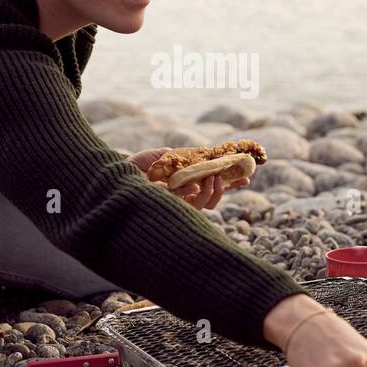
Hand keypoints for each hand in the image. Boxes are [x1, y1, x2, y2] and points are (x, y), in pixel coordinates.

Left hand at [128, 147, 251, 211]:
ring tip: (216, 178)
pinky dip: (202, 194)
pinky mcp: (174, 210)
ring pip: (208, 204)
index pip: (213, 184)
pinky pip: (195, 206)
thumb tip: (203, 159)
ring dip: (217, 191)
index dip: (231, 182)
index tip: (247, 176)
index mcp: (186, 183)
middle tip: (240, 177)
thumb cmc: (139, 165)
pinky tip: (202, 183)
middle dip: (230, 187)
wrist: (118, 175)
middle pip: (215, 197)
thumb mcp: (165, 156)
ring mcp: (180, 204)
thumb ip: (183, 157)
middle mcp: (185, 196)